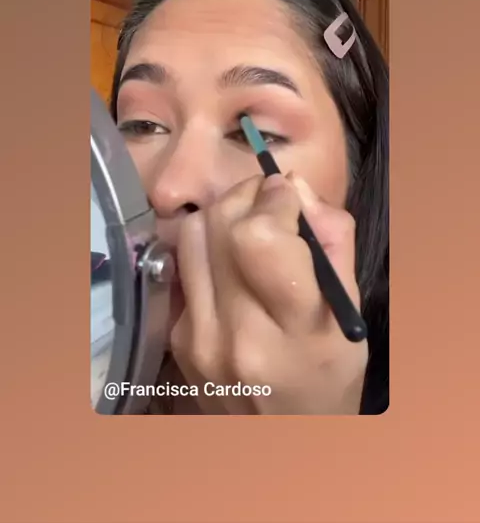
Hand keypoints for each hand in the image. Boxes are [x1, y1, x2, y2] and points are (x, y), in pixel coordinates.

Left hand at [171, 172, 367, 414]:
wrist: (282, 442)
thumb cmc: (327, 374)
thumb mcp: (350, 312)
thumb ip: (333, 240)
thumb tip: (295, 185)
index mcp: (294, 332)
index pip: (259, 238)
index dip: (273, 199)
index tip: (288, 194)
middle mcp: (236, 335)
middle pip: (220, 226)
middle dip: (248, 195)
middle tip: (270, 199)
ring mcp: (198, 338)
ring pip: (192, 235)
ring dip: (223, 213)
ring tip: (249, 221)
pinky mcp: (176, 337)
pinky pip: (183, 264)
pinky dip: (209, 247)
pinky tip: (231, 262)